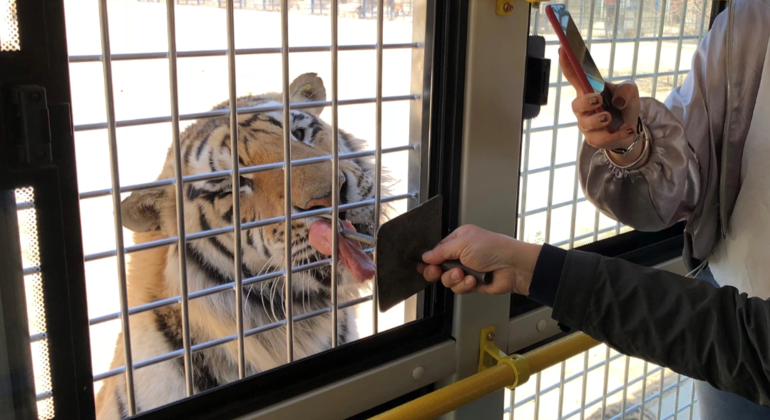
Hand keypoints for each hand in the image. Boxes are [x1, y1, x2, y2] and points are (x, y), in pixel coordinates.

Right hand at [418, 225, 541, 295]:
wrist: (513, 267)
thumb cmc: (493, 249)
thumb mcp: (462, 244)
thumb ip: (441, 251)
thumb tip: (425, 256)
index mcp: (458, 239)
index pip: (436, 251)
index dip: (430, 259)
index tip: (424, 266)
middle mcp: (461, 254)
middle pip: (437, 267)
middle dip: (437, 271)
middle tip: (437, 271)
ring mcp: (466, 270)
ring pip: (447, 280)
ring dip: (454, 279)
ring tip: (464, 274)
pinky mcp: (472, 284)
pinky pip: (459, 289)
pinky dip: (465, 286)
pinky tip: (474, 281)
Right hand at [559, 48, 642, 164]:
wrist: (630, 129)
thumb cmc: (623, 106)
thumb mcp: (630, 92)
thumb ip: (626, 89)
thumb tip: (617, 101)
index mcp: (589, 91)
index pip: (574, 76)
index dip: (567, 64)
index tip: (563, 50)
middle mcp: (584, 108)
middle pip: (576, 104)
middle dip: (585, 102)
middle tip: (597, 99)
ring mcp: (587, 124)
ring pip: (585, 123)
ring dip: (597, 120)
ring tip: (609, 117)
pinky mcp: (595, 139)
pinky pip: (601, 138)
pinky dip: (616, 134)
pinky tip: (628, 129)